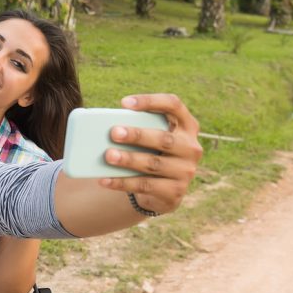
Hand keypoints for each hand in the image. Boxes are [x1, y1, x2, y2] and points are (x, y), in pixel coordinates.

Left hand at [100, 94, 202, 214]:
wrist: (161, 190)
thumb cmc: (150, 153)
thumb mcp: (149, 140)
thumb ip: (136, 129)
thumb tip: (102, 126)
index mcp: (186, 125)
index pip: (173, 105)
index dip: (150, 101)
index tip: (124, 103)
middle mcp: (191, 147)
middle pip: (164, 138)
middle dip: (138, 135)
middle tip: (114, 133)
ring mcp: (185, 170)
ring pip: (153, 163)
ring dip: (129, 159)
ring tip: (108, 155)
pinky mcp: (175, 191)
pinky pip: (145, 186)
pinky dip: (122, 182)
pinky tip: (105, 180)